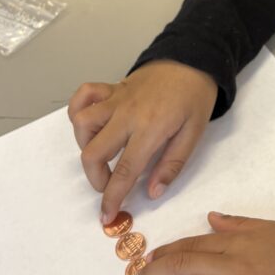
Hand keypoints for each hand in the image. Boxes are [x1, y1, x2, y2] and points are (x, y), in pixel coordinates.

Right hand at [67, 60, 217, 222]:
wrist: (192, 59)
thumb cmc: (196, 98)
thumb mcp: (194, 134)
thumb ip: (172, 165)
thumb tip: (152, 193)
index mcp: (150, 129)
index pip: (125, 170)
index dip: (113, 197)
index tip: (107, 216)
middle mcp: (126, 114)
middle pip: (93, 152)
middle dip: (96, 179)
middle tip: (110, 185)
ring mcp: (115, 99)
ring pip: (81, 124)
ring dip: (86, 146)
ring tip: (103, 154)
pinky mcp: (111, 88)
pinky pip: (83, 95)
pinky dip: (78, 111)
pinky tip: (89, 125)